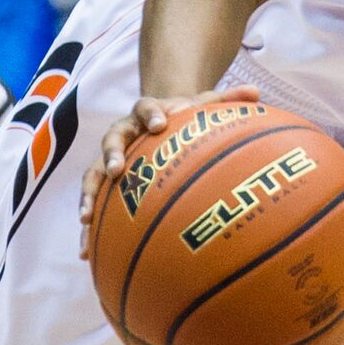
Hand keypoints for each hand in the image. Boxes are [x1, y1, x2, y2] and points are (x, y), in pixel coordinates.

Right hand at [78, 85, 259, 256]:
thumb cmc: (184, 118)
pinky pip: (95, 205)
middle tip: (117, 170)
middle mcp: (122, 134)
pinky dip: (90, 229)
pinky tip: (87, 253)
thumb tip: (257, 91)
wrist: (159, 122)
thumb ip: (227, 100)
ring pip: (94, 176)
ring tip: (87, 218)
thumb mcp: (203, 106)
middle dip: (112, 155)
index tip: (161, 123)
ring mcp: (110, 159)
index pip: (145, 108)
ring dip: (89, 196)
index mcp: (145, 113)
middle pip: (111, 140)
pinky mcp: (105, 184)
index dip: (151, 114)